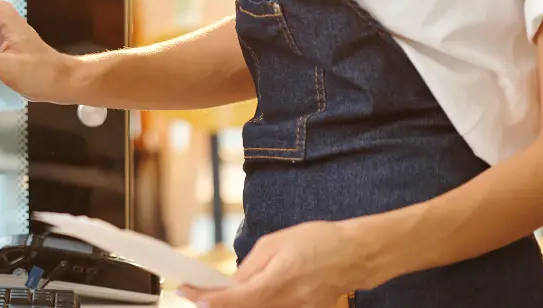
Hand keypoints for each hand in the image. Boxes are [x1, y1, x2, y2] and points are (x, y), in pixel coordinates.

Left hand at [177, 221, 372, 307]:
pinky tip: (255, 293)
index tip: (187, 293)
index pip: (235, 300)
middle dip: (218, 304)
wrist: (355, 254)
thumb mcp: (275, 243)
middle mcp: (288, 302)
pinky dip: (259, 305)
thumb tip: (231, 284)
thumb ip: (250, 267)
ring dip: (238, 304)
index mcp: (278, 280)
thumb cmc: (317, 241)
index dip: (207, 300)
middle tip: (198, 293)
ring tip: (225, 291)